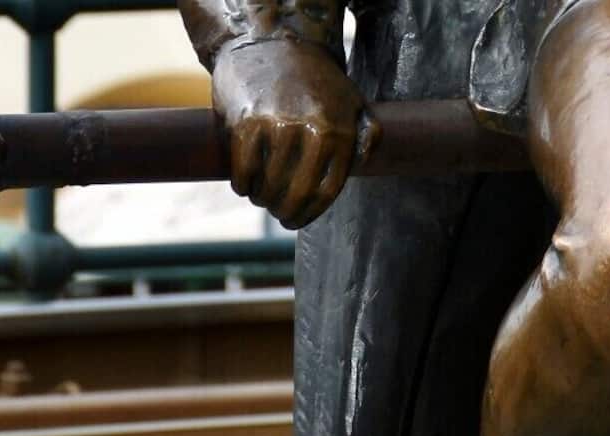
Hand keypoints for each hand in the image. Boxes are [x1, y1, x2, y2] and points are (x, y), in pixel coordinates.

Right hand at [211, 40, 378, 228]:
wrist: (271, 43)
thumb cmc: (315, 78)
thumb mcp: (353, 100)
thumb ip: (367, 133)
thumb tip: (363, 163)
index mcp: (340, 132)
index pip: (326, 191)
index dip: (310, 213)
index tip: (299, 219)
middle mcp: (311, 131)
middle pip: (296, 194)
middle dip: (285, 213)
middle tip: (279, 215)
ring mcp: (278, 126)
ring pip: (268, 185)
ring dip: (262, 199)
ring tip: (261, 197)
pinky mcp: (246, 122)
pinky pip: (243, 170)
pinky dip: (242, 185)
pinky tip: (244, 185)